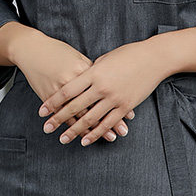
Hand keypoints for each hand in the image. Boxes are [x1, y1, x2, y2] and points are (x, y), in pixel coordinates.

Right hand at [0, 24, 131, 141]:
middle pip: (93, 105)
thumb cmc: (57, 51)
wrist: (31, 49)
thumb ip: (93, 70)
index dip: (115, 103)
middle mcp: (73, 81)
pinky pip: (63, 114)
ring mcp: (59, 90)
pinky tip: (81, 135)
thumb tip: (109, 83)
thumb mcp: (78, 57)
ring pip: (78, 114)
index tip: (128, 116)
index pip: (104, 91)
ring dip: (92, 129)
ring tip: (105, 138)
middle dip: (107, 122)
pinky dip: (73, 126)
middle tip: (118, 134)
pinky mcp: (48, 95)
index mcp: (83, 70)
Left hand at [39, 39, 164, 145]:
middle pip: (75, 106)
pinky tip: (85, 140)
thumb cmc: (127, 54)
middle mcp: (101, 87)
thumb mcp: (103, 59)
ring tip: (63, 139)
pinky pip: (108, 123)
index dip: (53, 102)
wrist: (153, 58)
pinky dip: (96, 133)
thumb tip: (79, 80)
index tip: (42, 111)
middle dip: (58, 119)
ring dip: (75, 131)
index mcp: (93, 72)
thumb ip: (90, 71)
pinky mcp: (125, 106)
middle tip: (46, 128)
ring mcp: (114, 98)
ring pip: (90, 119)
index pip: (67, 91)